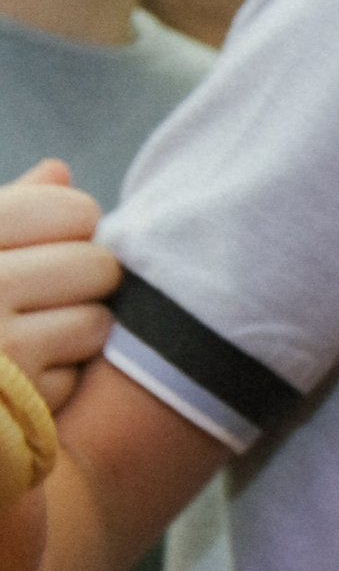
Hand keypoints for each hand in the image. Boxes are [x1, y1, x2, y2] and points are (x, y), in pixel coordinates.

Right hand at [0, 160, 117, 409]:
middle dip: (81, 283)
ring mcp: (0, 343)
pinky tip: (13, 379)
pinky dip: (56, 379)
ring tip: (22, 339)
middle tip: (39, 298)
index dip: (72, 228)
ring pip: (97, 323)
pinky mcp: (19, 400)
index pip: (73, 210)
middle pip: (97, 266)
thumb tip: (58, 170)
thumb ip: (7, 210)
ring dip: (73, 334)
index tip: (41, 245)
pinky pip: (77, 376)